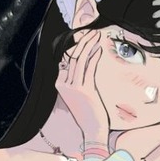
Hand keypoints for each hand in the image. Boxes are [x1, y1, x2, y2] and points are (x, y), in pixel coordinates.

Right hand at [54, 29, 110, 151]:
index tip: (84, 37)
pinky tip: (99, 49)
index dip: (75, 46)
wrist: (92, 128)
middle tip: (92, 31)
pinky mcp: (85, 90)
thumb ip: (77, 77)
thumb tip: (78, 60)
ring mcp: (74, 87)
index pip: (66, 60)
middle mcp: (64, 85)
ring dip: (89, 45)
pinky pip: (89, 68)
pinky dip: (94, 57)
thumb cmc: (88, 109)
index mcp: (60, 85)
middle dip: (82, 42)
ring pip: (79, 60)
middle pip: (72, 57)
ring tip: (96, 35)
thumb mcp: (78, 92)